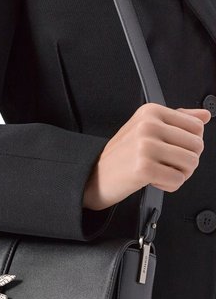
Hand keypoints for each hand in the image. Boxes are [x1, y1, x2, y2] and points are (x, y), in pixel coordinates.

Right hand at [83, 102, 211, 209]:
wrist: (93, 177)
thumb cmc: (120, 157)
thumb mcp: (146, 130)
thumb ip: (177, 120)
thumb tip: (204, 115)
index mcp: (151, 112)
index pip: (196, 126)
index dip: (189, 144)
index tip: (171, 151)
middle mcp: (149, 126)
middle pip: (197, 145)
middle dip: (186, 161)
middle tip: (167, 165)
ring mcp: (146, 146)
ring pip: (191, 162)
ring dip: (179, 174)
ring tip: (160, 173)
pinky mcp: (144, 168)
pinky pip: (177, 180)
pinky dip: (169, 186)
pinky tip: (154, 182)